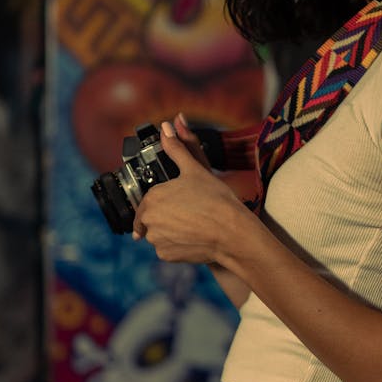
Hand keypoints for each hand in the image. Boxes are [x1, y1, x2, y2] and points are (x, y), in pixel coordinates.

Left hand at [132, 119, 245, 264]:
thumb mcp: (196, 169)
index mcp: (152, 197)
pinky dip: (177, 244)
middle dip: (167, 214)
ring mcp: (156, 240)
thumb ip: (177, 148)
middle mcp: (148, 220)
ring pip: (159, 233)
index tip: (181, 199)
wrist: (232, 233)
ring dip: (171, 230)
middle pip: (153, 216)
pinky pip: (167, 249)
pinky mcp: (166, 256)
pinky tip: (194, 236)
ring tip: (194, 223)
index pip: (150, 199)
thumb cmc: (216, 199)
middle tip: (190, 211)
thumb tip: (167, 125)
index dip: (167, 198)